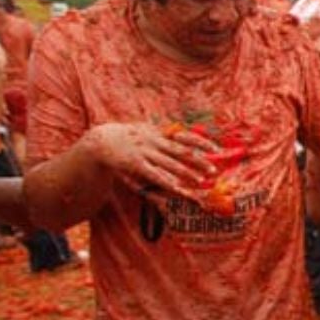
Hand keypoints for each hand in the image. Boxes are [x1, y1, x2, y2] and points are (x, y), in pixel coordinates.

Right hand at [87, 121, 217, 193]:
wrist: (101, 140)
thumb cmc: (128, 137)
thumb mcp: (147, 131)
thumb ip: (164, 134)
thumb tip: (183, 132)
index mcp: (160, 133)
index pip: (186, 136)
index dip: (203, 143)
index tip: (218, 150)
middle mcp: (155, 142)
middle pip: (182, 152)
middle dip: (199, 162)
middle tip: (214, 170)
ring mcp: (146, 152)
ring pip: (170, 165)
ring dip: (186, 173)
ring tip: (200, 182)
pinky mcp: (135, 164)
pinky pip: (154, 174)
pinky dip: (167, 181)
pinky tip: (178, 188)